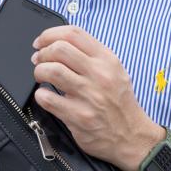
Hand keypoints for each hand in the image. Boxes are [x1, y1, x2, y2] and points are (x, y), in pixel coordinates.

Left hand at [31, 25, 163, 170]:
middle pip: (60, 49)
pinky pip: (48, 99)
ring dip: (39, 72)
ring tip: (41, 77)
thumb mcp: (114, 71)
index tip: (41, 42)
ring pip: (52, 71)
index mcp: (107, 60)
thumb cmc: (119, 103)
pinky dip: (40, 95)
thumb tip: (59, 44)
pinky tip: (45, 96)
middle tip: (39, 61)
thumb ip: (91, 56)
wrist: (131, 136)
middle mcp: (99, 75)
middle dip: (42, 53)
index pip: (74, 34)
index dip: (50, 35)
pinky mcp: (78, 116)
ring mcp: (89, 96)